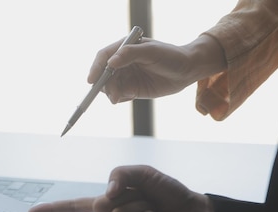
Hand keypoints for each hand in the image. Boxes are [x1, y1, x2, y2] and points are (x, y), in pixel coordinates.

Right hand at [29, 165, 213, 211]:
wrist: (192, 211)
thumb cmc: (167, 192)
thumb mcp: (142, 173)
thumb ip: (120, 174)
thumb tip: (108, 194)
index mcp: (109, 203)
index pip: (76, 206)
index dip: (54, 209)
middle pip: (100, 207)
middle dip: (126, 197)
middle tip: (144, 199)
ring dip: (140, 209)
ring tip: (152, 211)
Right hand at [89, 34, 225, 102]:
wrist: (186, 71)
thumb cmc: (171, 56)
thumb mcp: (151, 52)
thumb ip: (130, 54)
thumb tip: (111, 62)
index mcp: (124, 48)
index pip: (104, 57)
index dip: (95, 68)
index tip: (91, 80)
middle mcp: (122, 62)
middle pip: (103, 74)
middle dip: (105, 85)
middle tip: (113, 94)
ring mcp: (126, 76)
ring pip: (109, 87)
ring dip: (113, 93)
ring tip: (126, 96)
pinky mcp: (132, 89)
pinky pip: (119, 96)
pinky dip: (121, 98)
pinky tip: (132, 96)